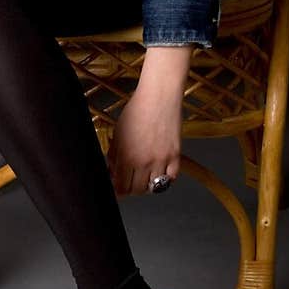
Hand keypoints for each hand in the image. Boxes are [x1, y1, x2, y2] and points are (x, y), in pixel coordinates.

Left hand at [107, 77, 183, 196]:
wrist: (158, 97)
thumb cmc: (137, 110)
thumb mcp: (118, 133)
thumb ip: (114, 155)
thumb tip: (112, 171)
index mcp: (126, 156)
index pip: (121, 188)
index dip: (117, 191)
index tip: (117, 189)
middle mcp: (144, 161)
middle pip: (137, 190)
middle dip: (131, 188)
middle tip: (129, 180)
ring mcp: (161, 160)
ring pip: (154, 187)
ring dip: (147, 184)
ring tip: (143, 174)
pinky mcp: (175, 156)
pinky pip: (171, 178)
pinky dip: (165, 178)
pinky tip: (159, 170)